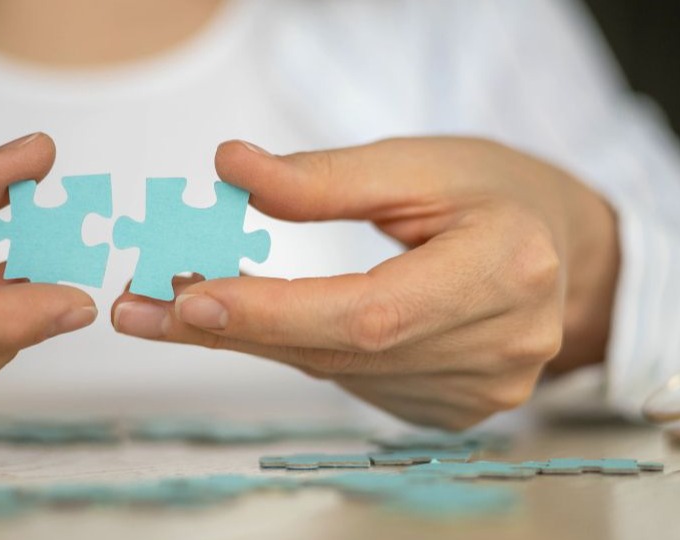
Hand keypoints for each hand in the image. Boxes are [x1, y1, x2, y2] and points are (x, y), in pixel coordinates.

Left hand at [112, 138, 618, 428]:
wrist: (562, 250)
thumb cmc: (494, 193)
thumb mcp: (418, 163)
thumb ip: (323, 177)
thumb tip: (230, 168)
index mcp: (506, 273)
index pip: (370, 314)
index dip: (275, 312)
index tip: (188, 296)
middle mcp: (501, 349)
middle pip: (339, 353)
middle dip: (233, 328)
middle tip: (141, 307)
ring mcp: (480, 392)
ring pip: (334, 373)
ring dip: (249, 339)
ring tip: (174, 305)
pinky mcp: (454, 409)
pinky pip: (351, 383)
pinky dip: (293, 350)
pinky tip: (247, 323)